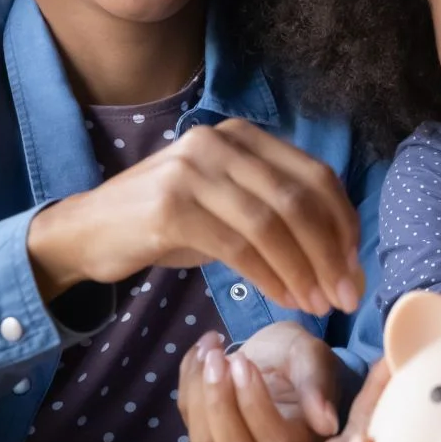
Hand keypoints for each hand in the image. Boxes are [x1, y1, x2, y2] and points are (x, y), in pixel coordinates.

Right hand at [26, 117, 362, 314]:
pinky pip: (239, 246)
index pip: (315, 175)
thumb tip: (342, 260)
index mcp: (242, 136)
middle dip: (331, 253)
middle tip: (345, 296)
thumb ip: (279, 218)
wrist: (86, 231)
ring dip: (303, 270)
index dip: (343, 223)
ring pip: (272, 223)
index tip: (354, 267)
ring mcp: (193, 170)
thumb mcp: (227, 208)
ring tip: (318, 305)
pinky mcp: (172, 207)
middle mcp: (219, 142)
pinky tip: (284, 299)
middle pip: (299, 199)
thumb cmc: (167, 225)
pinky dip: (270, 276)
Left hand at [177, 322, 342, 441]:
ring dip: (199, 393)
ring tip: (211, 350)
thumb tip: (327, 424)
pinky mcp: (206, 436)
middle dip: (221, 407)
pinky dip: (188, 381)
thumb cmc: (299, 357)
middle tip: (218, 359)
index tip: (243, 361)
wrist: (275, 353)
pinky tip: (202, 351)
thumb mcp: (313, 359)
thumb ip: (317, 387)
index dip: (256, 407)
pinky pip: (187, 418)